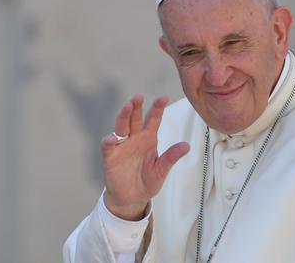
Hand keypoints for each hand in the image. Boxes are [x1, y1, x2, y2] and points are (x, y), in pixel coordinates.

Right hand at [101, 95, 189, 220]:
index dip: (157, 108)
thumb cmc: (148, 181)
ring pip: (121, 127)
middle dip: (136, 107)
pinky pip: (108, 146)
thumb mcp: (162, 170)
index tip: (164, 97)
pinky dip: (109, 141)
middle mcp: (134, 138)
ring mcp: (121, 146)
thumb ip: (171, 157)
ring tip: (128, 106)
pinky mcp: (111, 157)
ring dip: (123, 116)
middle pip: (134, 119)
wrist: (132, 198)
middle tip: (139, 97)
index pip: (153, 119)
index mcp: (148, 138)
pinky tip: (112, 138)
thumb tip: (186, 145)